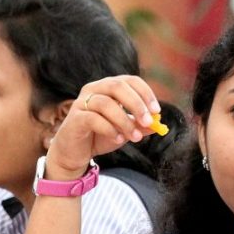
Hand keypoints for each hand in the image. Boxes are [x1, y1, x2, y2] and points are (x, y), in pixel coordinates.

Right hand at [44, 74, 163, 176]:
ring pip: (106, 104)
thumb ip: (140, 126)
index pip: (130, 81)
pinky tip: (118, 139)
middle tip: (148, 122)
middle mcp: (93, 89)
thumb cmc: (100, 136)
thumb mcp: (125, 130)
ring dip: (124, 121)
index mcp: (108, 87)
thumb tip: (158, 124)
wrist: (76, 152)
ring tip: (134, 137)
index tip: (156, 111)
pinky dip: (110, 129)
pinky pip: (94, 119)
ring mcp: (82, 102)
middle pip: (117, 87)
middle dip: (136, 104)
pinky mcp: (74, 118)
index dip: (145, 94)